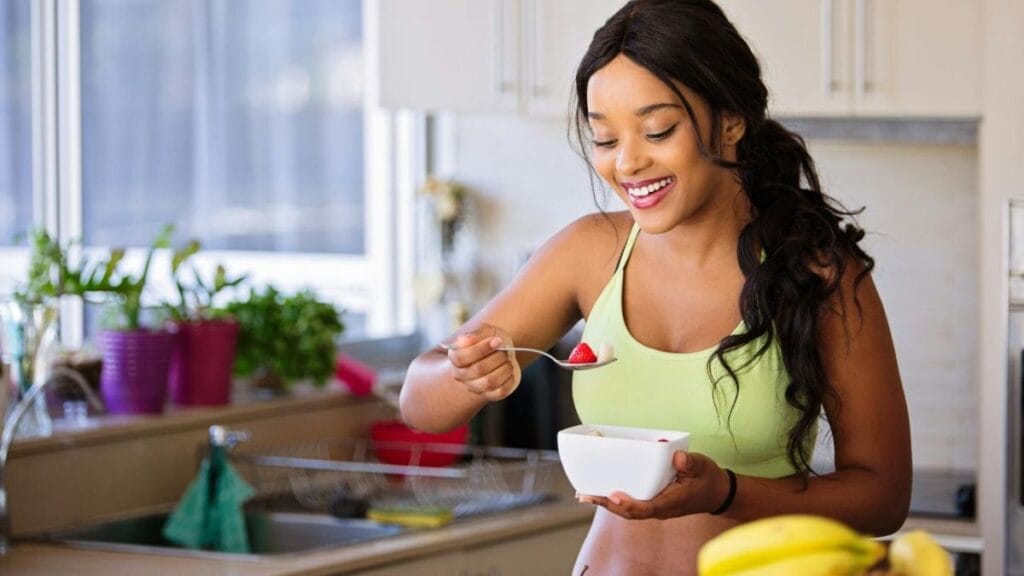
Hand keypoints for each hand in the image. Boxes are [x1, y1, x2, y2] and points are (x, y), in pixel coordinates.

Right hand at [444, 324, 521, 401]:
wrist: (502, 351)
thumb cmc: (491, 339)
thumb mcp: (484, 331)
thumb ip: (476, 334)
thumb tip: (467, 339)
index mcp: (455, 356)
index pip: (461, 358)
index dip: (481, 349)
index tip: (497, 341)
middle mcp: (461, 375)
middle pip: (478, 369)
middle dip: (497, 357)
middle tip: (505, 350)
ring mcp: (474, 387)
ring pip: (489, 382)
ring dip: (504, 369)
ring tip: (508, 361)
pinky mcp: (489, 395)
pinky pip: (500, 392)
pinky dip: (509, 380)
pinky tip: (509, 372)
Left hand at [577, 451, 730, 519]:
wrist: (717, 493)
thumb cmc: (708, 479)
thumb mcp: (702, 467)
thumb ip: (690, 463)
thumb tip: (677, 458)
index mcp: (671, 502)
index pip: (646, 508)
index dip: (628, 504)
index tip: (613, 496)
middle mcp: (660, 508)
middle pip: (629, 512)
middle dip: (606, 504)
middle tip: (585, 494)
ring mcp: (656, 507)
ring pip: (627, 510)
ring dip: (606, 503)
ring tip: (585, 494)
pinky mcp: (653, 502)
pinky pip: (631, 504)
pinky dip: (615, 500)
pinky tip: (602, 491)